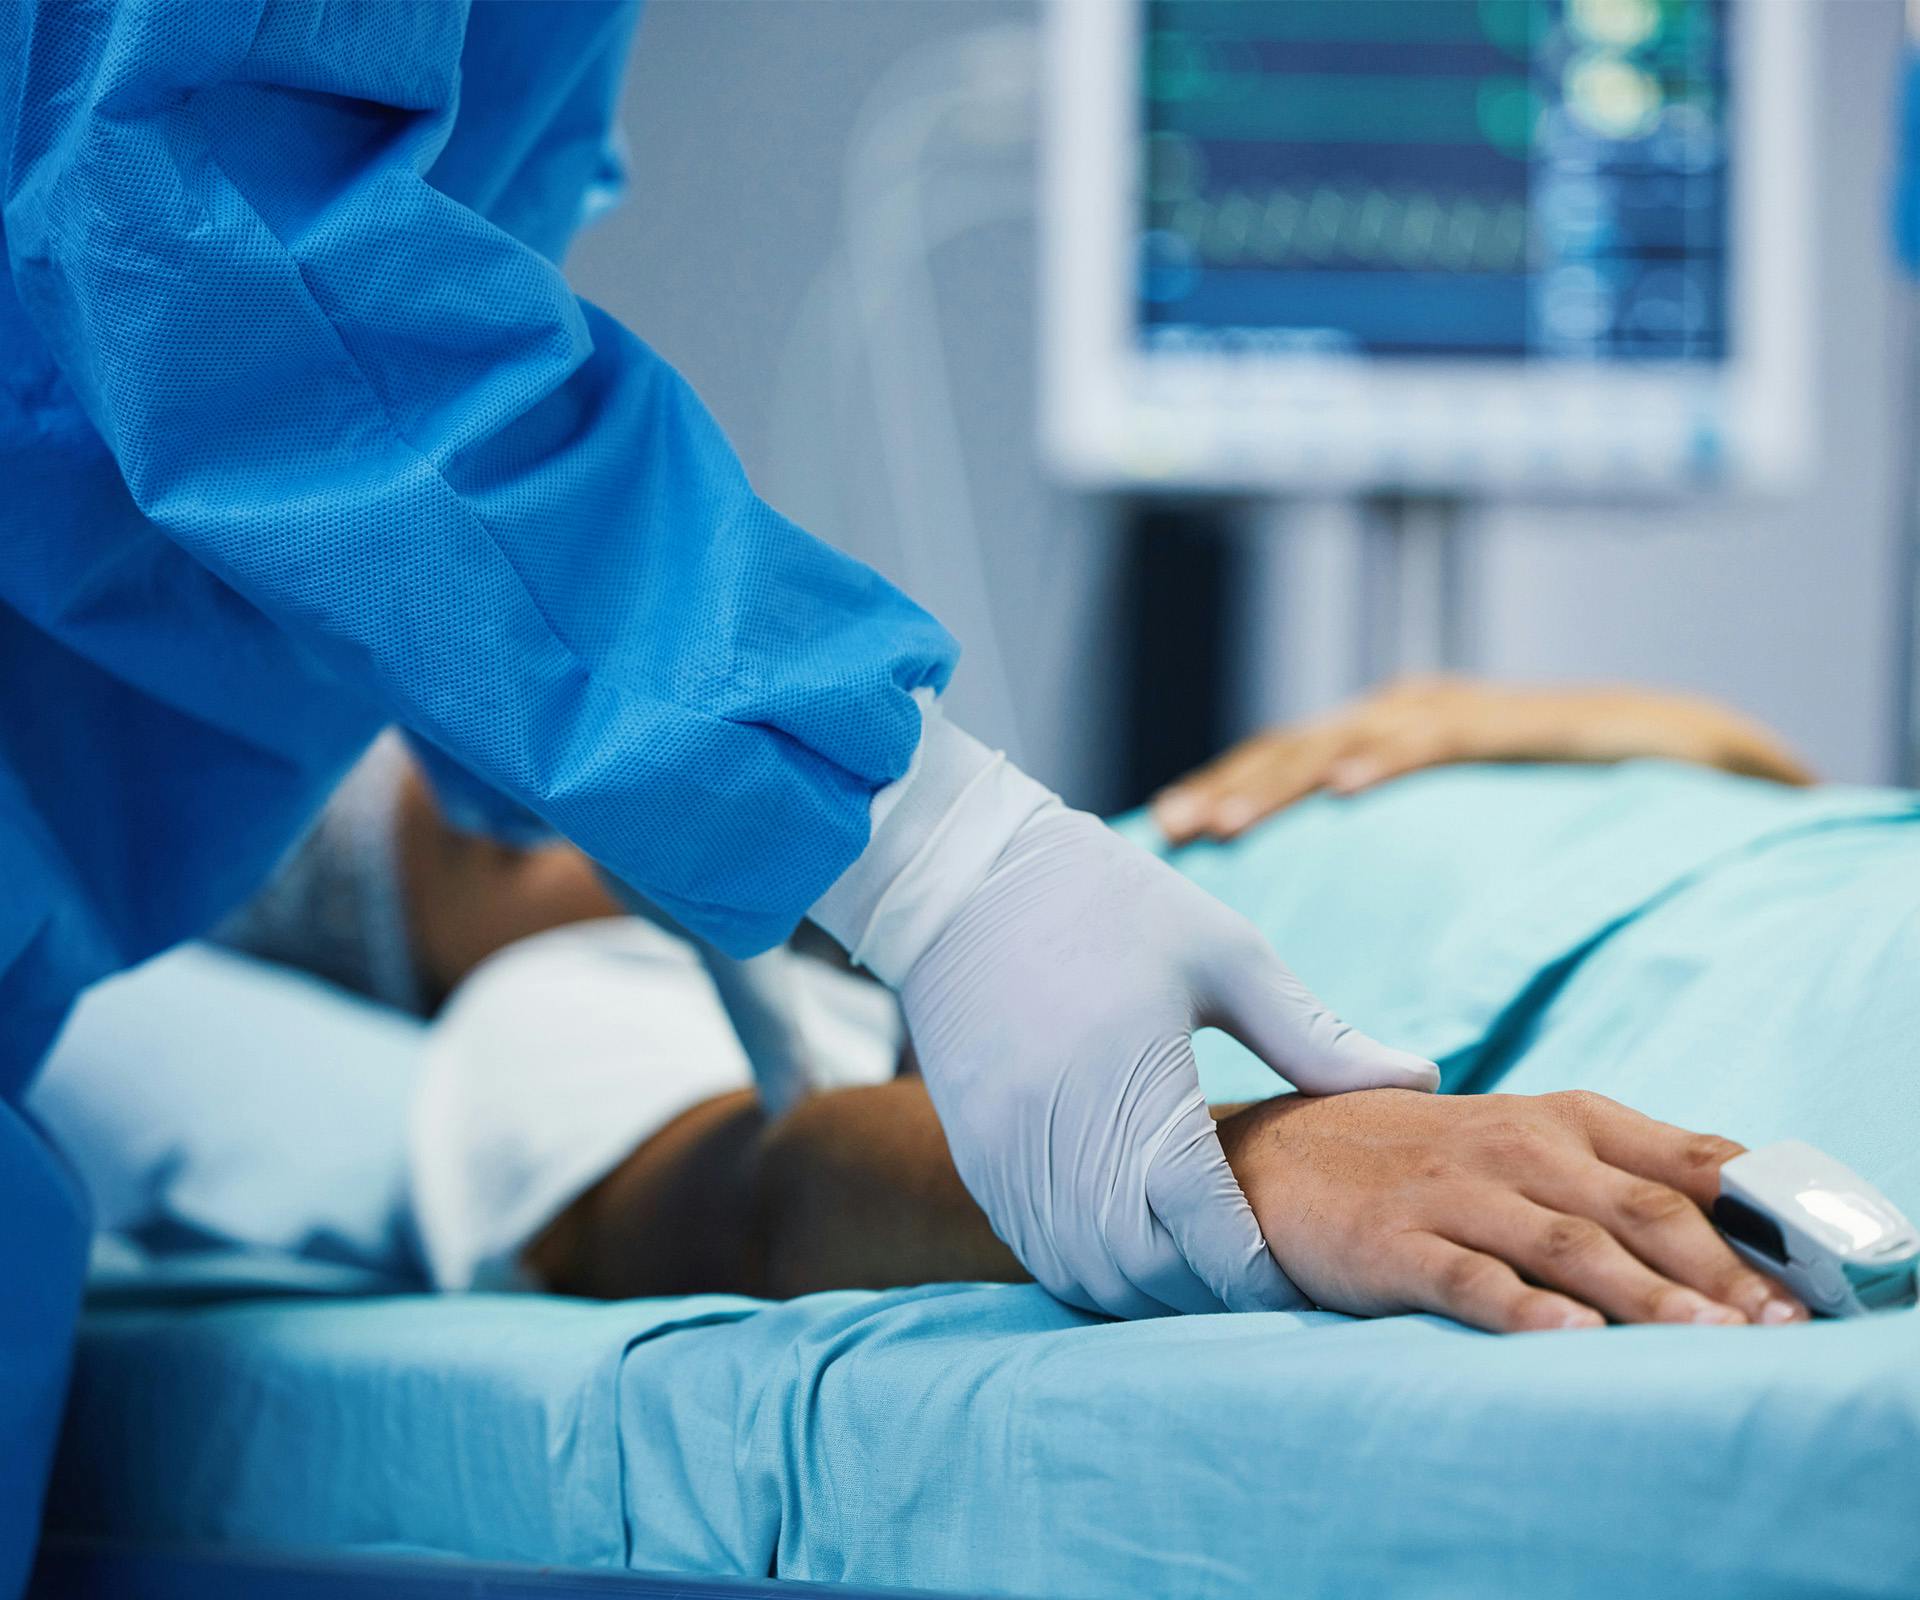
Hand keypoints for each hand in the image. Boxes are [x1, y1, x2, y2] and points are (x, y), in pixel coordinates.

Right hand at [901, 806, 1438, 1318]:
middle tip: (1262, 1285)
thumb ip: (1316, 1038)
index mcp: (1137, 1090)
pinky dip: (1090, 1268)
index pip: (1208, 1232)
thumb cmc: (1105, 901)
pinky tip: (1131, 1249)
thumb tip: (1420, 1079)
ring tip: (1200, 1275)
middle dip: (1208, 1296)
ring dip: (1146, 1291)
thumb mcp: (1224, 954)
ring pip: (1085, 1273)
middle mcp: (1063, 1141)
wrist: (962, 878)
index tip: (1303, 1282)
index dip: (1260, 1276)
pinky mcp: (979, 1154)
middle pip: (1145, 1272)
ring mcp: (1010, 1156)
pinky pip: (1035, 1249)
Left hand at [1153, 676, 1814, 844]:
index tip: (1165, 832)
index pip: (1281, 763)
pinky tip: (1347, 790)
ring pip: (1346, 743)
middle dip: (1228, 789)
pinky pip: (1439, 741)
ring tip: (1230, 822)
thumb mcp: (1460, 821)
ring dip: (1283, 781)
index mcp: (1382, 735)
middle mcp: (1404, 713)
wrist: (1685, 745)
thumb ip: (1397, 850)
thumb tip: (1334, 924)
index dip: (1222, 792)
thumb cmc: (1564, 795)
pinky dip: (1388, 760)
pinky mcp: (1512, 722)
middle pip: (1293, 750)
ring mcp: (1454, 712)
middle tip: (1171, 829)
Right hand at [1216, 1087, 1809, 1331]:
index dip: (1756, 1211)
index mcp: (1562, 1120)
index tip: (1817, 1270)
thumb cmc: (1426, 1161)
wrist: (1277, 1154)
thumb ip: (1623, 1175)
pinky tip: (1569, 1336)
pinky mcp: (1393, 1243)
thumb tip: (1749, 1233)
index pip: (1683, 1159)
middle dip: (1719, 1270)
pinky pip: (1468, 1278)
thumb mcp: (1528, 1146)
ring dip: (1644, 1294)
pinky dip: (1523, 1308)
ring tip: (1707, 1339)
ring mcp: (1452, 1194)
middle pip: (1639, 1209)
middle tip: (1782, 1324)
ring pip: (1568, 1244)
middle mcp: (1516, 1149)